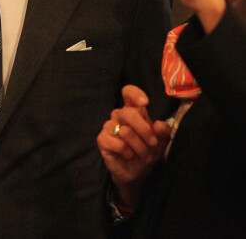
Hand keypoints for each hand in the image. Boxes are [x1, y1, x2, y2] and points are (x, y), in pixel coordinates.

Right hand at [97, 85, 170, 208]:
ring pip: (126, 131)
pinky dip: (128, 152)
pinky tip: (129, 155)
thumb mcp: (160, 141)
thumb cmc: (147, 151)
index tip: (145, 103)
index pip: (128, 92)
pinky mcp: (102, 139)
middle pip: (129, 113)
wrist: (136, 172)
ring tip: (144, 155)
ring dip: (140, 147)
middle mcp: (119, 115)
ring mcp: (109, 126)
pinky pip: (118, 143)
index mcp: (132, 110)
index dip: (135, 94)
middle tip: (153, 143)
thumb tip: (161, 125)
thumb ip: (162, 131)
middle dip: (145, 130)